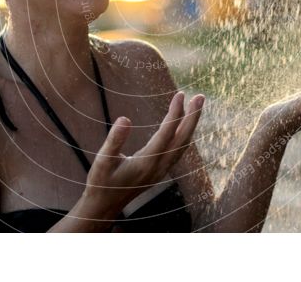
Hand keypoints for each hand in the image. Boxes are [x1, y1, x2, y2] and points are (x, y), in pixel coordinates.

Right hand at [83, 91, 204, 215]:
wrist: (104, 206)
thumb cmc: (101, 182)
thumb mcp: (102, 161)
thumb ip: (114, 140)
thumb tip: (124, 119)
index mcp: (147, 162)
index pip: (167, 133)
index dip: (175, 112)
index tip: (180, 94)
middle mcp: (159, 167)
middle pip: (182, 139)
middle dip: (192, 117)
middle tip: (200, 96)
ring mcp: (162, 171)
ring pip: (183, 145)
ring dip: (190, 125)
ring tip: (195, 105)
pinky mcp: (160, 172)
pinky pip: (178, 151)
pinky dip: (184, 135)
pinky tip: (184, 125)